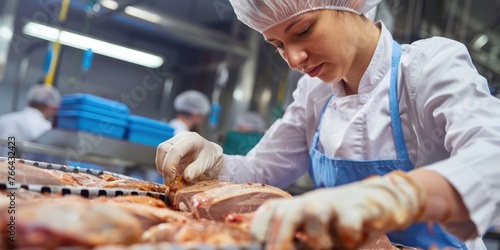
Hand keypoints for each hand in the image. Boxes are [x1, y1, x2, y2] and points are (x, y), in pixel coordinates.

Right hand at [156, 131, 223, 182]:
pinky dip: (164, 167)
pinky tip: (171, 175)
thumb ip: (197, 170)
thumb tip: (185, 177)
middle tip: (169, 182)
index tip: (171, 180)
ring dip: (162, 168)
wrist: (211, 154)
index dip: (170, 166)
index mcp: (192, 139)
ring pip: (160, 153)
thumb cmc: (210, 158)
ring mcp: (174, 141)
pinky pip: (162, 157)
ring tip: (171, 179)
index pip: (175, 150)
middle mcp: (181, 137)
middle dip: (164, 167)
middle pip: (163, 149)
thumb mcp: (207, 164)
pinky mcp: (170, 147)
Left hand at [250, 170, 425, 249]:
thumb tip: (265, 242)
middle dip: (281, 240)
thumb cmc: (340, 221)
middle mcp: (310, 202)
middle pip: (286, 215)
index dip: (260, 231)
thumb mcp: (314, 229)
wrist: (380, 201)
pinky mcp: (357, 208)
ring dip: (316, 240)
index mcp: (297, 206)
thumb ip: (293, 238)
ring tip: (324, 248)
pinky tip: (352, 240)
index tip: (260, 246)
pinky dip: (348, 235)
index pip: (269, 213)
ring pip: (315, 214)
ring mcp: (333, 203)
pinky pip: (348, 222)